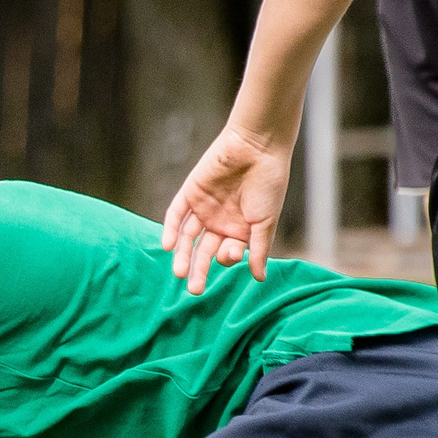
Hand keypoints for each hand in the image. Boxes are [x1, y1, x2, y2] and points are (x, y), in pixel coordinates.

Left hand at [162, 122, 291, 293]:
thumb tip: (259, 279)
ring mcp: (204, 207)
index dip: (227, 258)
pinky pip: (177, 213)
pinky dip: (171, 228)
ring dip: (183, 254)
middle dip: (199, 269)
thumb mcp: (265, 222)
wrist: (258, 147)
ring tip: (179, 273)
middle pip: (205, 250)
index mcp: (240, 230)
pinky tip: (168, 246)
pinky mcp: (190, 192)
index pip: (227, 253)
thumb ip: (259, 250)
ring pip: (188, 236)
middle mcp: (220, 221)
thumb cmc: (268, 184)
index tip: (231, 254)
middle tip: (194, 290)